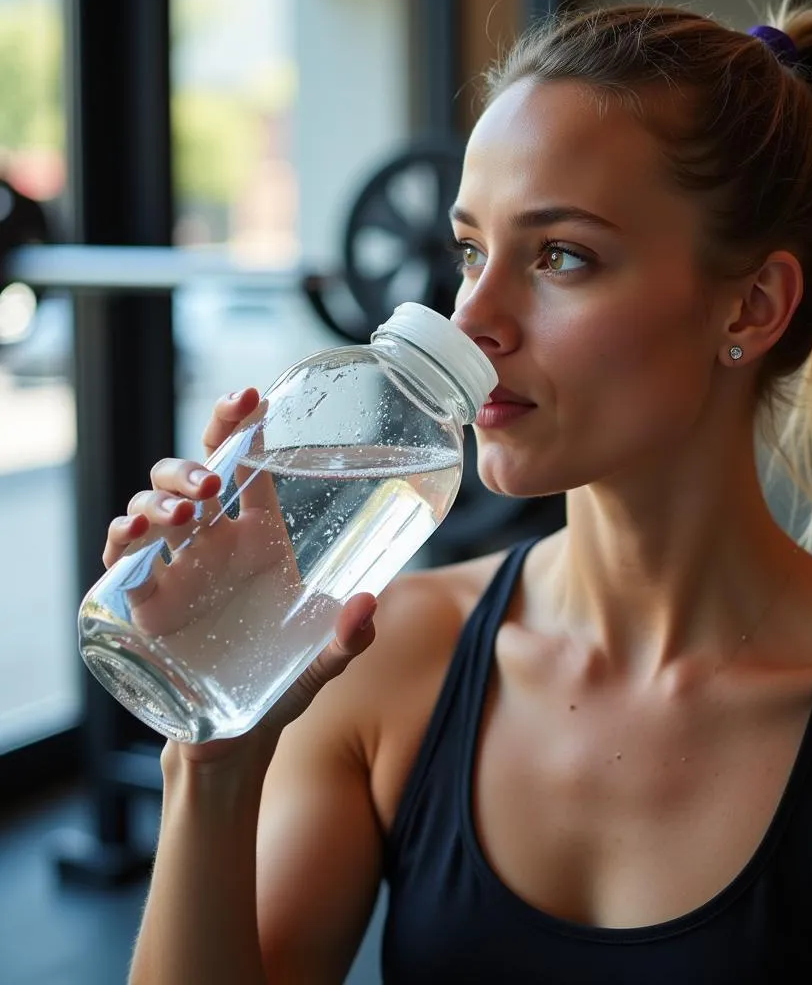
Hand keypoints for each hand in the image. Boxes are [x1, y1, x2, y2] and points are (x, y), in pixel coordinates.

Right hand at [102, 388, 377, 763]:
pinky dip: (123, 541)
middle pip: (194, 473)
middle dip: (197, 459)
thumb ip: (348, 638)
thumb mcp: (322, 661)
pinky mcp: (146, 603)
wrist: (236, 737)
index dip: (244, 429)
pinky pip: (124, 560)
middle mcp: (217, 544)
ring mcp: (178, 569)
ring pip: (155, 506)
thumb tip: (366, 604)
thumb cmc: (282, 686)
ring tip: (189, 513)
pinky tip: (135, 537)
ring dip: (163, 497)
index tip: (249, 398)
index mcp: (261, 540)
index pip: (248, 468)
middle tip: (214, 480)